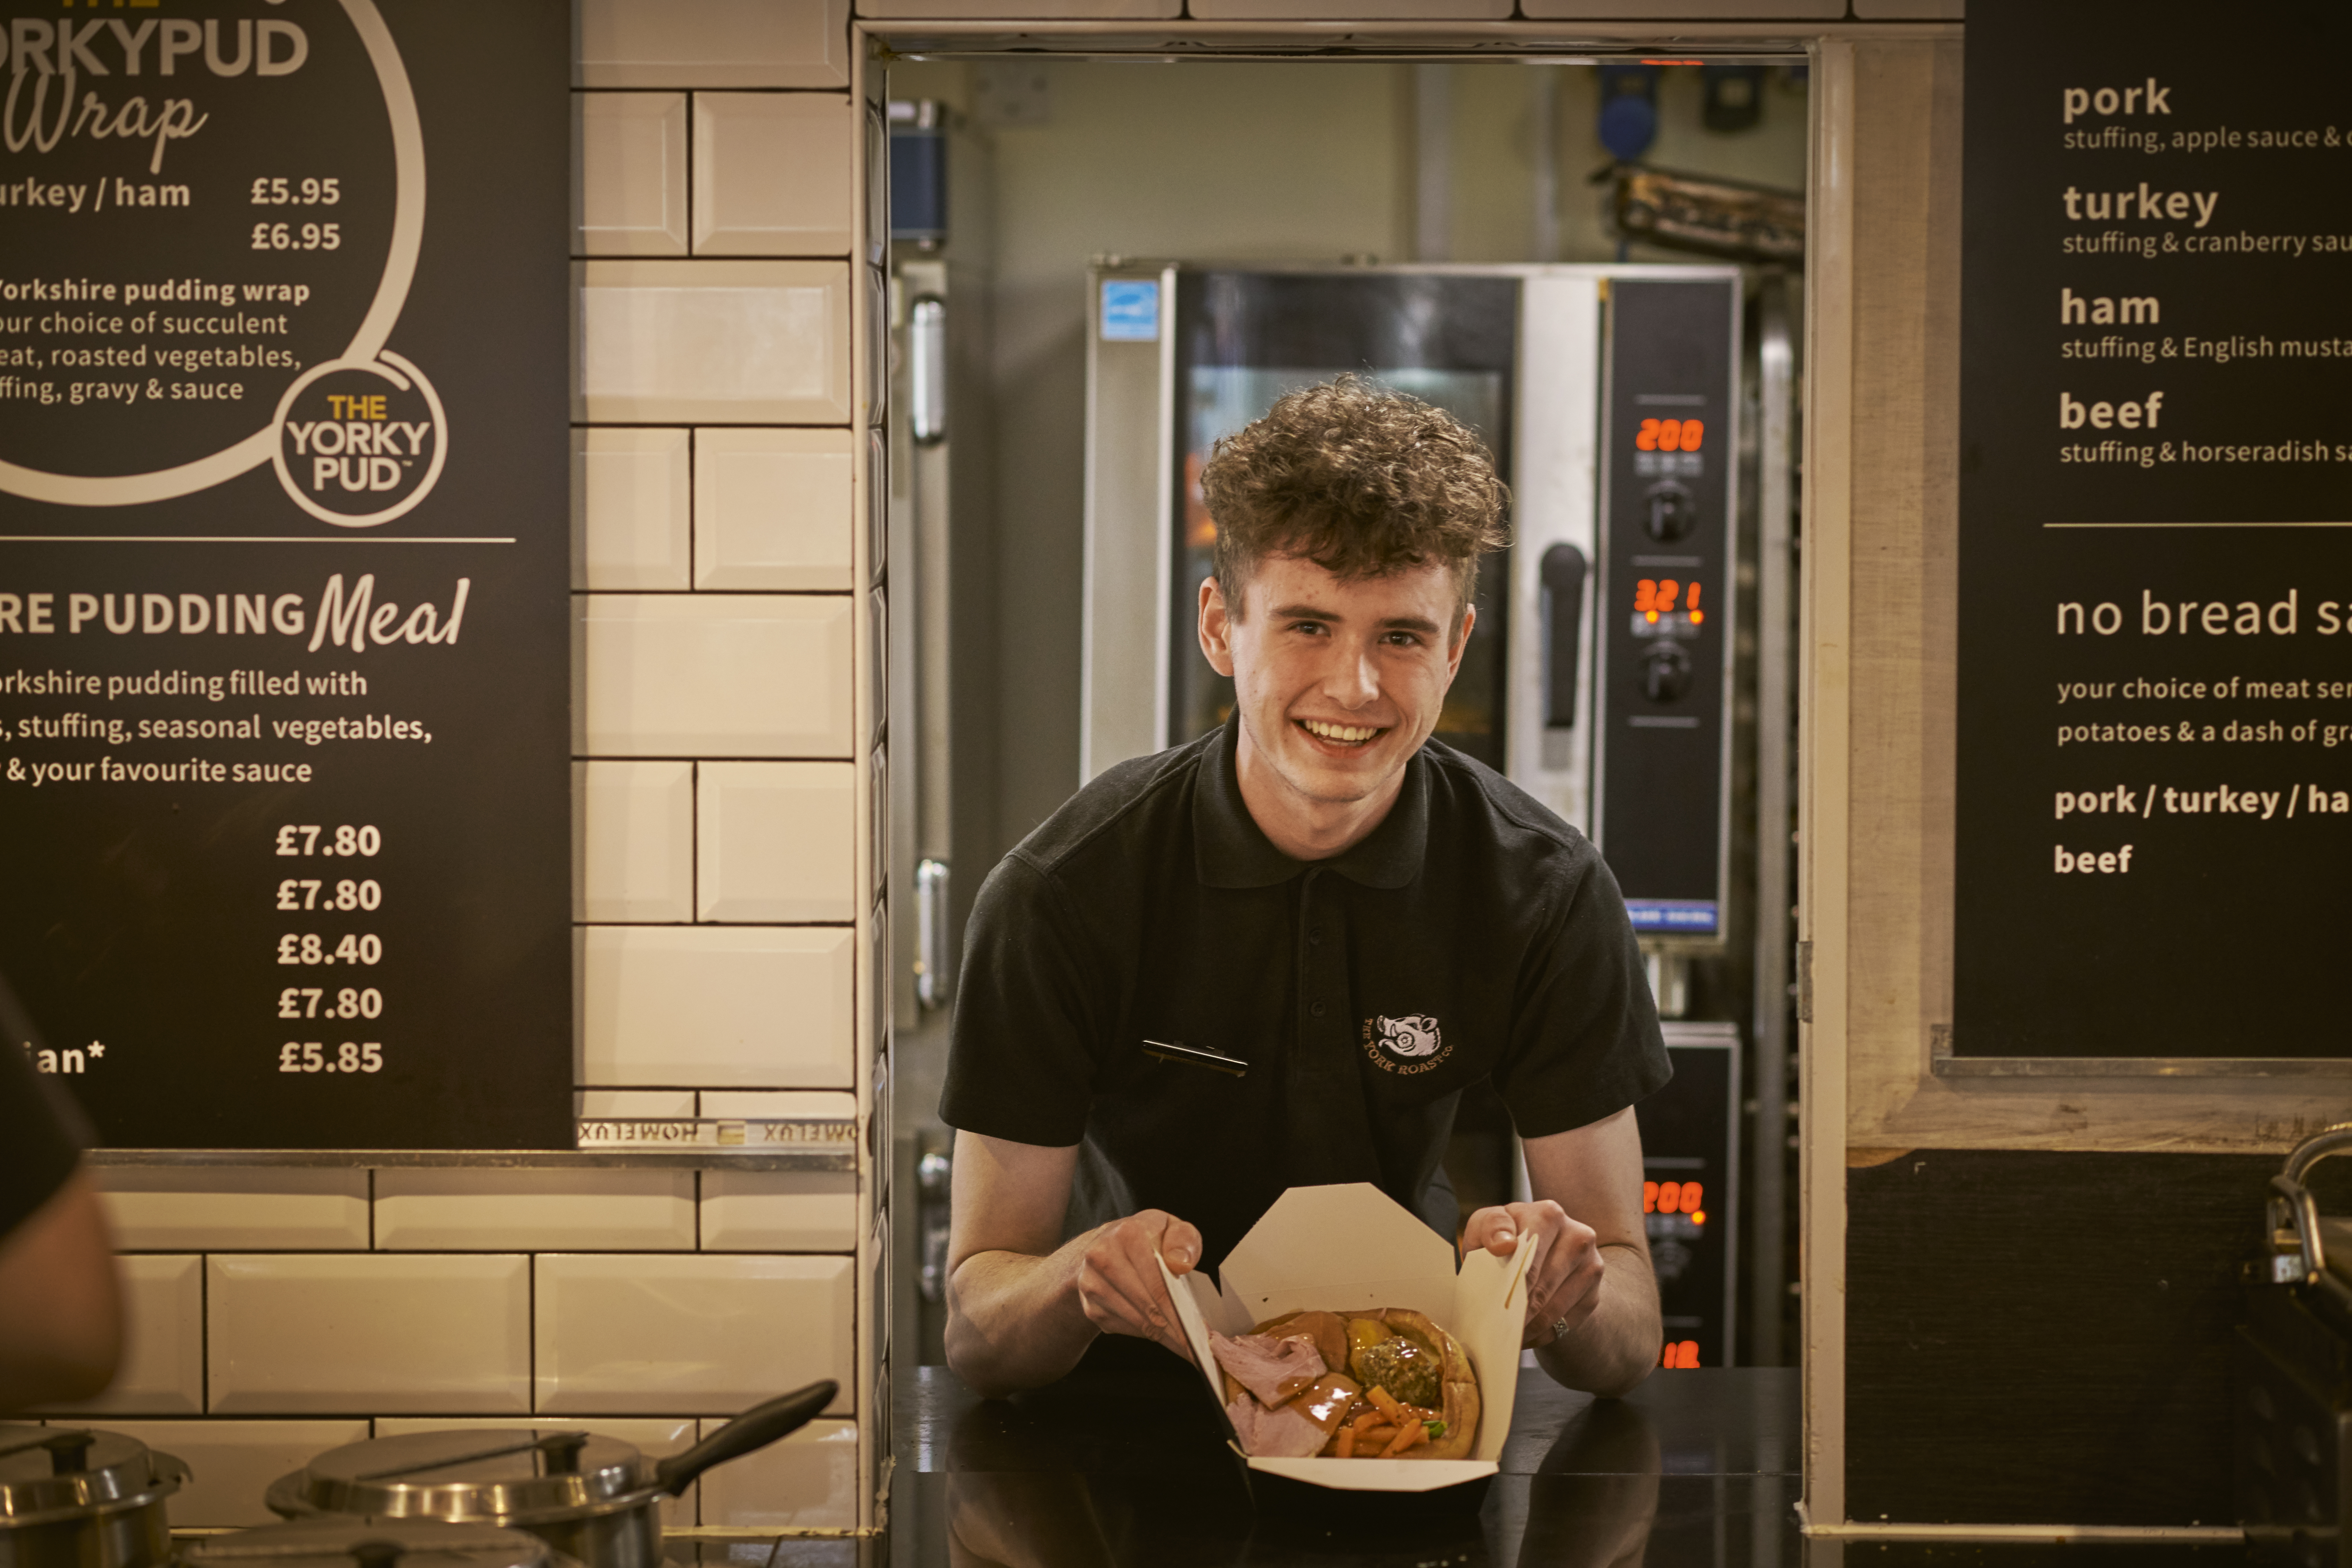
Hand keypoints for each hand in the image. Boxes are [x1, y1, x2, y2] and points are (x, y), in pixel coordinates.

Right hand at [1073, 1209, 1201, 1361]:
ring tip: (1179, 1339)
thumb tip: (1181, 1263)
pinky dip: (1142, 1332)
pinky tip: (1156, 1329)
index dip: (1176, 1309)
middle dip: (1171, 1326)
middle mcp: (1102, 1257)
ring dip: (1159, 1333)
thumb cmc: (1145, 1237)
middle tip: (1190, 1342)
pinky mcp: (1089, 1305)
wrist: (1103, 1244)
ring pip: (1133, 1319)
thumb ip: (1183, 1239)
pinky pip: (1121, 1327)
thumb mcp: (1170, 1227)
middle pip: (1145, 1304)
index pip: (1156, 1281)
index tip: (1192, 1330)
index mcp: (1127, 1234)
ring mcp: (1091, 1284)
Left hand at [1459, 1200, 1604, 1350]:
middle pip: (1543, 1284)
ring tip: (1505, 1335)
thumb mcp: (1488, 1225)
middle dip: (1516, 1309)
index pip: (1529, 1252)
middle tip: (1496, 1327)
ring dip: (1528, 1326)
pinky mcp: (1594, 1294)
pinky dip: (1542, 1333)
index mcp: (1549, 1214)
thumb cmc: (1505, 1239)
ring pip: (1554, 1307)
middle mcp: (1578, 1237)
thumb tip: (1503, 1245)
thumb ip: (1490, 1228)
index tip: (1499, 1298)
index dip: (1512, 1278)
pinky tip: (1525, 1334)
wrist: (1540, 1254)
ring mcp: (1592, 1266)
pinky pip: (1566, 1322)